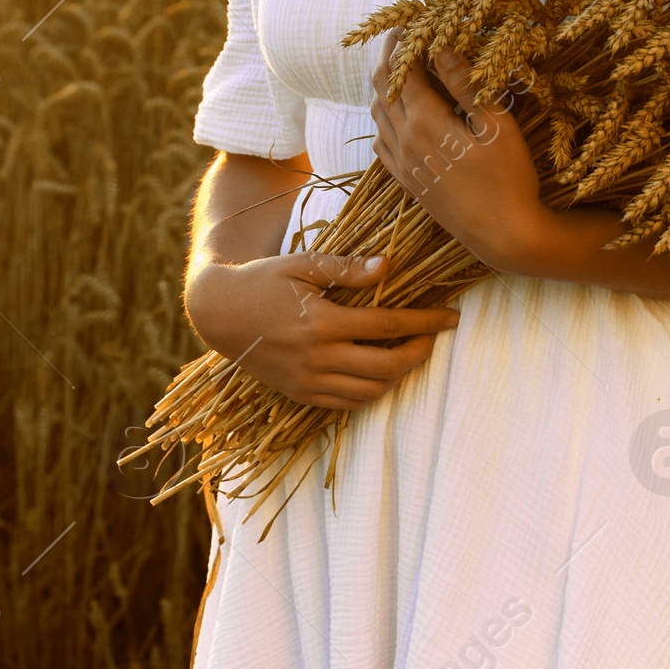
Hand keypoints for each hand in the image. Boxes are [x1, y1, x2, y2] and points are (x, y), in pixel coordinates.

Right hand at [184, 247, 459, 410]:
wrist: (218, 312)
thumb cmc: (262, 279)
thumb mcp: (302, 264)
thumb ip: (346, 269)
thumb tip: (388, 266)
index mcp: (320, 323)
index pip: (388, 326)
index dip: (425, 322)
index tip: (451, 317)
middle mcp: (316, 358)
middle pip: (387, 367)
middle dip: (419, 354)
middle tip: (433, 338)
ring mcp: (307, 381)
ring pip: (370, 392)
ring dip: (399, 376)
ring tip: (409, 353)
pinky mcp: (300, 394)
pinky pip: (346, 404)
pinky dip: (372, 392)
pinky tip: (381, 372)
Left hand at [369, 39, 546, 270]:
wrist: (503, 235)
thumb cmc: (510, 178)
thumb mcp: (497, 125)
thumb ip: (465, 85)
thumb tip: (441, 48)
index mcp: (425, 122)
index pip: (402, 70)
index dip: (404, 42)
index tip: (413, 22)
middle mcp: (404, 141)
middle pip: (382, 88)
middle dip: (389, 58)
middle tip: (402, 37)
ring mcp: (402, 163)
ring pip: (377, 114)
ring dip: (384, 86)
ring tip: (400, 69)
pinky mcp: (406, 182)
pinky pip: (381, 143)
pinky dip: (383, 119)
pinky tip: (397, 115)